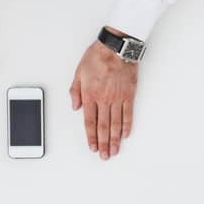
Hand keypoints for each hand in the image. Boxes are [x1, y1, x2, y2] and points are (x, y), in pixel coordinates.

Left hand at [70, 33, 137, 159]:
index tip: (92, 147)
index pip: (89, 122)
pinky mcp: (129, 95)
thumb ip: (75, 91)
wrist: (116, 47)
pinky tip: (125, 134)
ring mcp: (118, 98)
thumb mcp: (78, 72)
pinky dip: (127, 126)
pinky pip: (128, 114)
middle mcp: (104, 99)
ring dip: (115, 140)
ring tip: (115, 150)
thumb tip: (75, 107)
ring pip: (116, 124)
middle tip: (104, 155)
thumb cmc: (97, 57)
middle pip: (103, 127)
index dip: (91, 137)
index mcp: (90, 95)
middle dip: (103, 144)